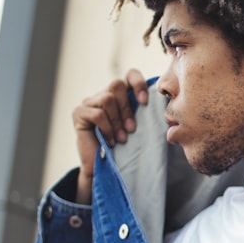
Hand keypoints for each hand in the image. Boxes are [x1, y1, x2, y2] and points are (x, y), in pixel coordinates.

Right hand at [71, 68, 150, 203]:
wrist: (104, 168)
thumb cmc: (124, 148)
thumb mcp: (137, 126)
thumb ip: (144, 111)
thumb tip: (165, 100)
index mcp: (120, 95)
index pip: (130, 74)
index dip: (138, 83)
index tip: (145, 102)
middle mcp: (103, 94)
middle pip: (117, 85)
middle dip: (127, 108)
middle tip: (132, 129)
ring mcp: (89, 102)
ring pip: (107, 99)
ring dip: (117, 121)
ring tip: (121, 138)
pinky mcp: (78, 113)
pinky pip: (97, 113)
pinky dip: (107, 128)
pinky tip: (110, 140)